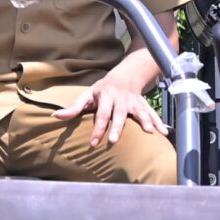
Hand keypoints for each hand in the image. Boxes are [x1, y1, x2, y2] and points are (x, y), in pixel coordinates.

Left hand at [54, 75, 170, 147]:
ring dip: (145, 122)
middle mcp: (121, 99)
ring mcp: (134, 102)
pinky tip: (163, 133)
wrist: (125, 76)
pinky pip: (152, 113)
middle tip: (115, 141)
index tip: (93, 143)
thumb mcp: (87, 95)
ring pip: (140, 112)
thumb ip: (73, 107)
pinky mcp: (143, 105)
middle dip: (118, 127)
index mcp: (106, 96)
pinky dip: (158, 122)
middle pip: (120, 114)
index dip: (97, 128)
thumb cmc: (102, 90)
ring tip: (149, 133)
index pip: (101, 114)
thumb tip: (56, 116)